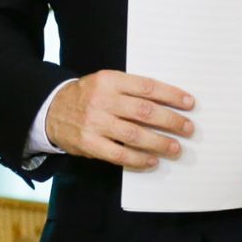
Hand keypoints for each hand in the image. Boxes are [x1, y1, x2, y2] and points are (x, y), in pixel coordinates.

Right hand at [45, 71, 193, 170]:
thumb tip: (168, 103)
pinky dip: (139, 159)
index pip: (147, 87)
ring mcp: (95, 123)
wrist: (52, 110)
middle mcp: (102, 100)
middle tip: (188, 129)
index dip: (171, 95)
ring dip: (159, 143)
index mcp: (109, 80)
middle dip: (171, 121)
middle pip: (144, 111)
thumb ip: (131, 89)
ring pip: (135, 135)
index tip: (189, 103)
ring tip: (175, 148)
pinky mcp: (89, 144)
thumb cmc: (88, 95)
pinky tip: (152, 161)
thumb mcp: (105, 82)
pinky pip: (119, 154)